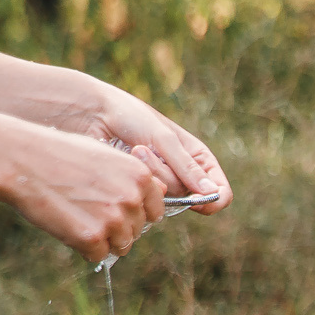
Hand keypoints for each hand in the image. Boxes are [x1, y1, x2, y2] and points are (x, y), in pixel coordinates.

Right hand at [0, 121, 166, 261]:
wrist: (20, 160)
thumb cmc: (59, 156)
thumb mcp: (104, 155)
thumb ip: (133, 177)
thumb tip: (161, 193)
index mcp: (140, 176)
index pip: (156, 209)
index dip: (136, 212)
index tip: (117, 208)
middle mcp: (132, 198)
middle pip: (138, 230)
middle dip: (117, 226)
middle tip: (87, 210)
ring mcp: (114, 219)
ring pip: (122, 246)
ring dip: (102, 239)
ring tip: (76, 216)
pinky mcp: (92, 238)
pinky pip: (99, 256)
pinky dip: (84, 248)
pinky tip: (67, 225)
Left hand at [60, 76, 233, 211]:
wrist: (94, 116)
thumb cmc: (131, 117)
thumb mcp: (164, 139)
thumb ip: (187, 168)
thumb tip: (212, 194)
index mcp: (198, 158)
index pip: (220, 191)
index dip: (214, 199)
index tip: (199, 199)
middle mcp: (185, 174)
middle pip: (192, 196)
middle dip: (168, 175)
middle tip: (145, 149)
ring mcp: (164, 183)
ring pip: (170, 196)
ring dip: (151, 172)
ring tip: (135, 148)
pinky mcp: (144, 190)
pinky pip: (151, 198)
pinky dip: (140, 179)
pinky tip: (128, 158)